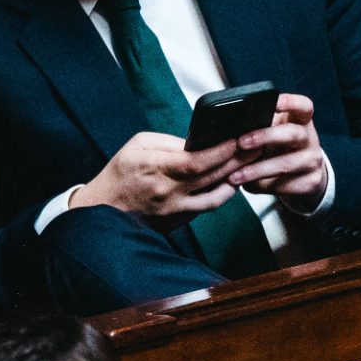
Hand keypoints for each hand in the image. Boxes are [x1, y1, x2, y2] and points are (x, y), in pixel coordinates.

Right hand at [70, 131, 246, 227]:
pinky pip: (208, 207)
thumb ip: (170, 142)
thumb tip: (199, 142)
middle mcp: (167, 190)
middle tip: (257, 146)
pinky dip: (223, 194)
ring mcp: (175, 209)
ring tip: (251, 163)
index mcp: (154, 166)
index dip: (222, 151)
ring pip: (216, 196)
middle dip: (238, 160)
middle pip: (212, 176)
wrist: (103, 210)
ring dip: (237, 179)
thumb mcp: (138, 145)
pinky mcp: (179, 221)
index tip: (240, 139)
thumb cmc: (120, 173)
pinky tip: (233, 181)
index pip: (197, 161)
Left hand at [230, 93, 328, 214]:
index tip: (273, 103)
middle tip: (242, 143)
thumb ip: (257, 128)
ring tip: (236, 175)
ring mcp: (313, 161)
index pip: (304, 106)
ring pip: (287, 164)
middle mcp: (310, 139)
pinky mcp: (311, 182)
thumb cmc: (278, 149)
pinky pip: (285, 185)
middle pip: (293, 133)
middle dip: (266, 137)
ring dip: (258, 169)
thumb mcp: (271, 135)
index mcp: (300, 121)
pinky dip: (263, 186)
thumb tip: (226, 132)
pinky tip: (248, 185)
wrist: (302, 176)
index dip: (291, 102)